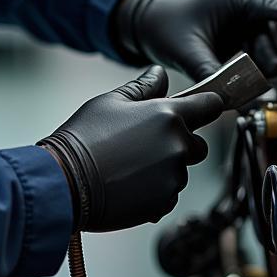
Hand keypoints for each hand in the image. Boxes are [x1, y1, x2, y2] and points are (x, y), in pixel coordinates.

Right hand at [39, 66, 222, 232]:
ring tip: (130, 166)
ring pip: (181, 171)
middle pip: (198, 145)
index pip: (209, 106)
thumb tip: (160, 73)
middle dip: (181, 143)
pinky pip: (168, 194)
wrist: (66, 181)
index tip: (204, 108)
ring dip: (165, 169)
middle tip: (147, 144)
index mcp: (168, 115)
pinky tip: (128, 184)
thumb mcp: (112, 101)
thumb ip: (143, 87)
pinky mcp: (164, 202)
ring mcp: (173, 177)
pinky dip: (155, 191)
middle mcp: (177, 145)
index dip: (208, 105)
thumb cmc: (85, 137)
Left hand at [112, 0, 276, 80]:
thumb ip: (210, 73)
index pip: (266, 0)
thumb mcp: (186, 51)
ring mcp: (243, 7)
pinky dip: (271, 43)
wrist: (148, 21)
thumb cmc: (165, 25)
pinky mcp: (243, 21)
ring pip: (272, 18)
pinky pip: (266, 28)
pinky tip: (275, 64)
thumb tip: (228, 98)